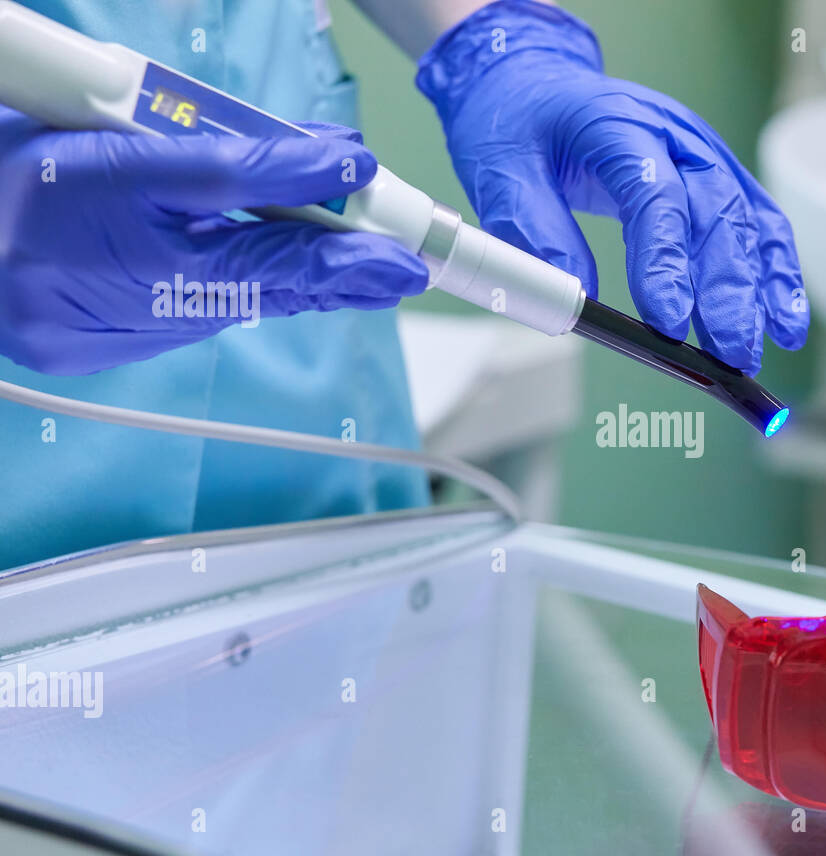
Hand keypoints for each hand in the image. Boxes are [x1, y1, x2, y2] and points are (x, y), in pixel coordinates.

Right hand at [0, 113, 427, 374]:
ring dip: (292, 278)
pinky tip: (268, 272)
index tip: (399, 252)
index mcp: (150, 262)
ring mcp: (126, 332)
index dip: (342, 249)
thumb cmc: (22, 185)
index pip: (272, 254)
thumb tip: (333, 166)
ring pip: (235, 298)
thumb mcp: (133, 152)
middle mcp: (146, 310)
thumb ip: (241, 162)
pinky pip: (196, 308)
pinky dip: (236, 286)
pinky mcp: (108, 345)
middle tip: (400, 271)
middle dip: (337, 275)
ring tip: (359, 269)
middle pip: (266, 287)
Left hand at [418, 0, 806, 373]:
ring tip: (755, 350)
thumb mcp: (501, 173)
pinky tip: (784, 322)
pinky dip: (776, 274)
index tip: (668, 321)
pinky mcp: (717, 179)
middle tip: (729, 351)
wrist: (537, 86)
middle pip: (716, 212)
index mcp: (618, 124)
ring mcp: (703, 155)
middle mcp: (675, 136)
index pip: (655, 194)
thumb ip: (534, 233)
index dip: (666, 260)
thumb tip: (573, 299)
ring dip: (760, 290)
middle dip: (729, 290)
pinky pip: (757, 225)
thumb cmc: (520, 126)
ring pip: (747, 222)